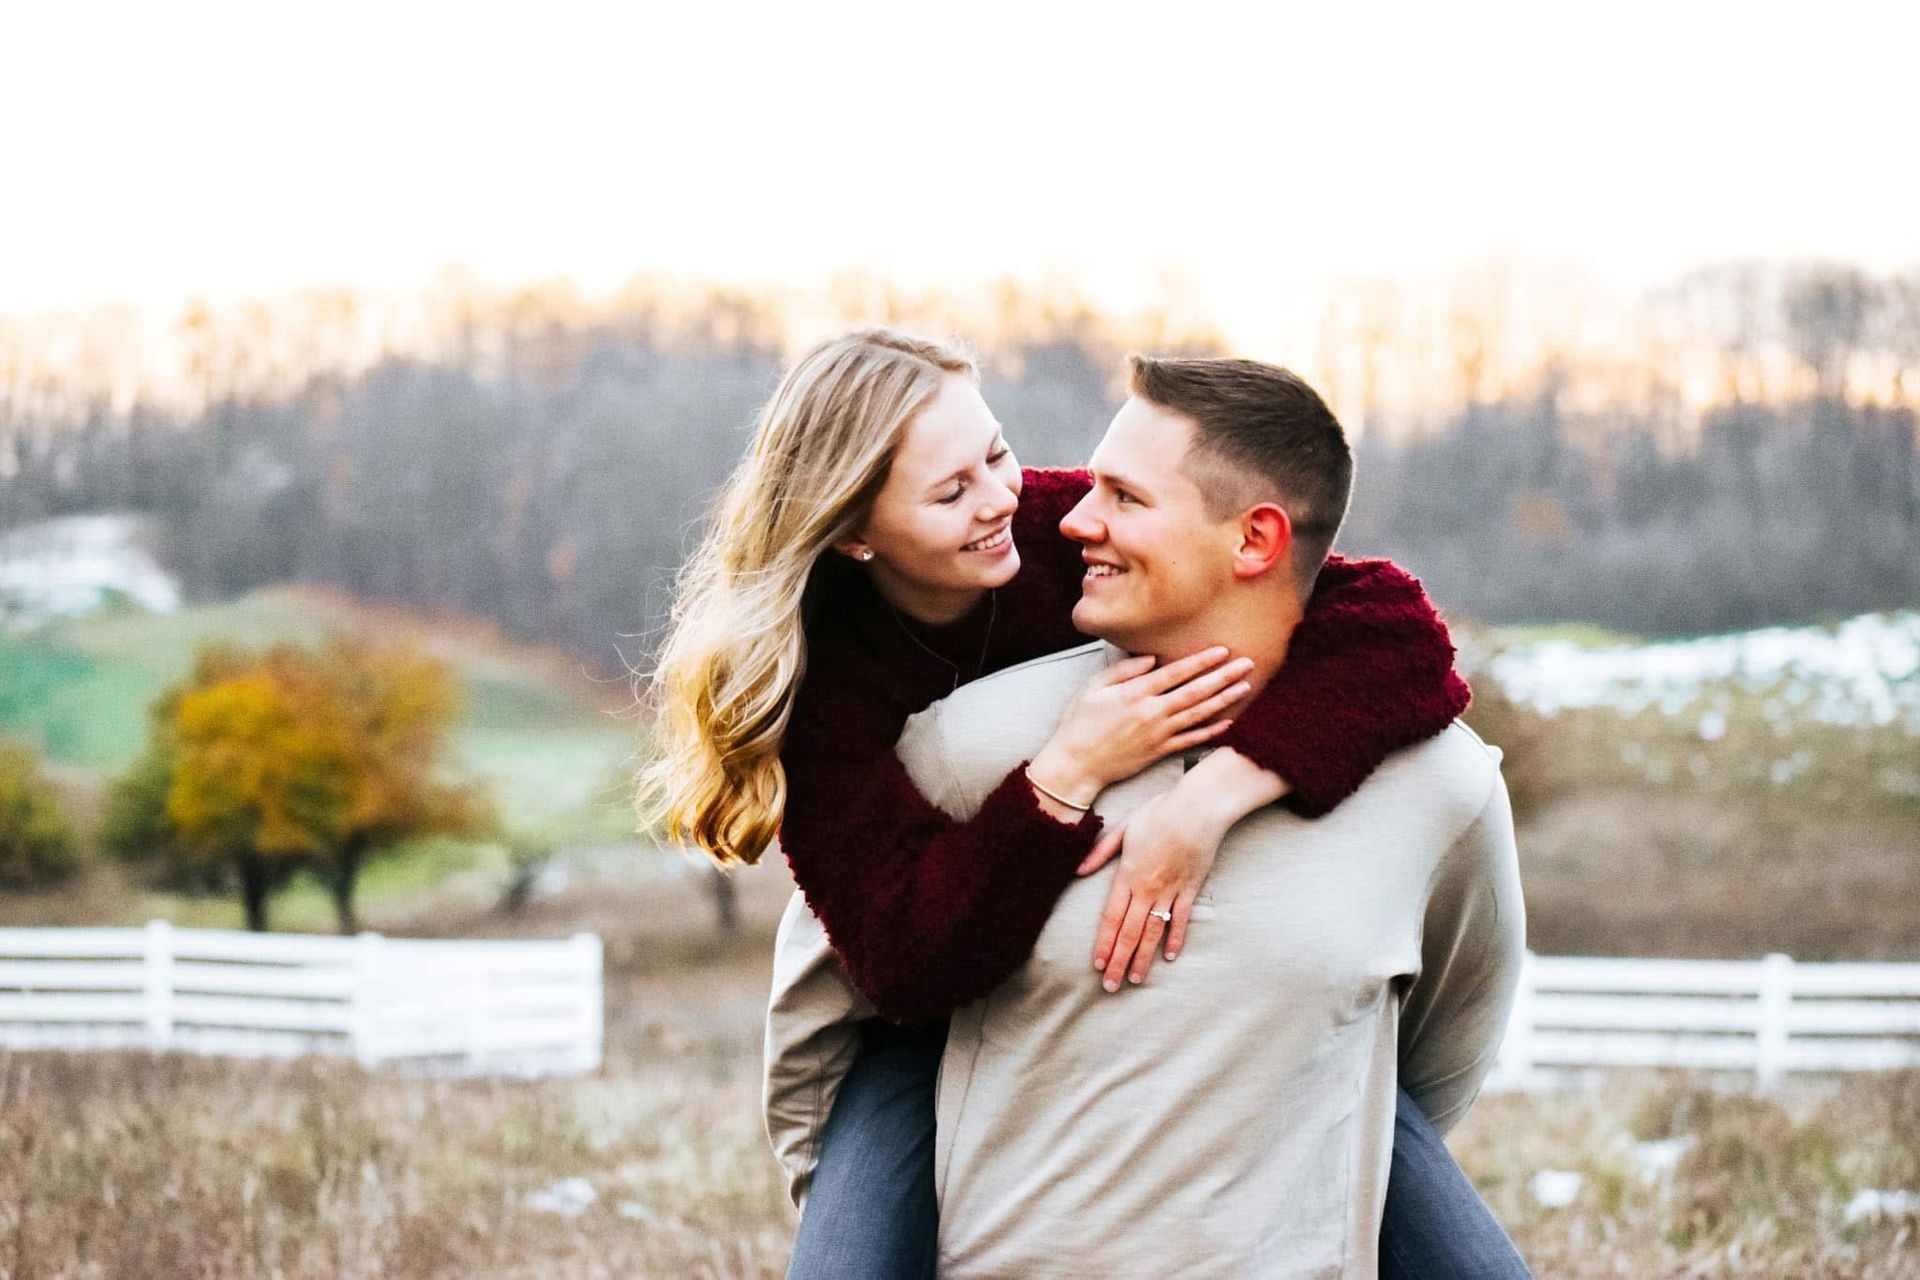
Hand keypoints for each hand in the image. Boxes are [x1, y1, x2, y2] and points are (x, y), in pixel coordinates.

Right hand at [1027, 648, 1253, 807]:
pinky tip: (1230, 722)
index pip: (1175, 673)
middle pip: (1195, 692)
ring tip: (1245, 687)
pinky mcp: (1159, 752)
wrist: (1076, 764)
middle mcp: (1151, 713)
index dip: (1200, 661)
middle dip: (1223, 677)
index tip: (1221, 650)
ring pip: (1198, 714)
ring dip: (1224, 700)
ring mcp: (1158, 734)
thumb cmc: (1079, 723)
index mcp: (1134, 693)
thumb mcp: (1092, 688)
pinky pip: (1191, 740)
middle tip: (1247, 663)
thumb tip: (1150, 659)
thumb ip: (1122, 671)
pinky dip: (1211, 732)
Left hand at [1081, 788, 1227, 989]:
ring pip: (1153, 932)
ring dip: (1143, 958)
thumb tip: (1078, 870)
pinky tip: (1168, 956)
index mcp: (1127, 876)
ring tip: (1135, 979)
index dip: (1104, 943)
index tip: (1097, 964)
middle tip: (1110, 986)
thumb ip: (1100, 852)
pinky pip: (1181, 920)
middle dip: (1119, 961)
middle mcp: (1147, 889)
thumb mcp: (1123, 828)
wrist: (1197, 809)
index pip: (1111, 918)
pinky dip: (1175, 939)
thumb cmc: (1158, 814)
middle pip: (1130, 932)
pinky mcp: (1190, 889)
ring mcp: (1170, 891)